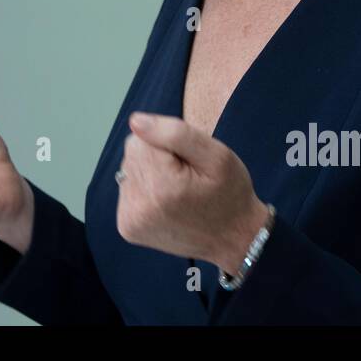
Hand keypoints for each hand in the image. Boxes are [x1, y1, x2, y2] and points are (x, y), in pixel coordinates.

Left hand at [116, 111, 271, 269]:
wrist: (232, 238)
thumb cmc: (228, 193)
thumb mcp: (216, 155)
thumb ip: (176, 132)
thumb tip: (135, 121)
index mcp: (161, 187)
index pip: (140, 139)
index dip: (166, 145)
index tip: (187, 163)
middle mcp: (139, 207)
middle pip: (133, 155)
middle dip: (157, 159)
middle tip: (185, 177)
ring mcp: (130, 221)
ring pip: (129, 172)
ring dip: (150, 174)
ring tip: (176, 192)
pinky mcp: (127, 228)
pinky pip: (129, 190)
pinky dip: (145, 191)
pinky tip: (166, 203)